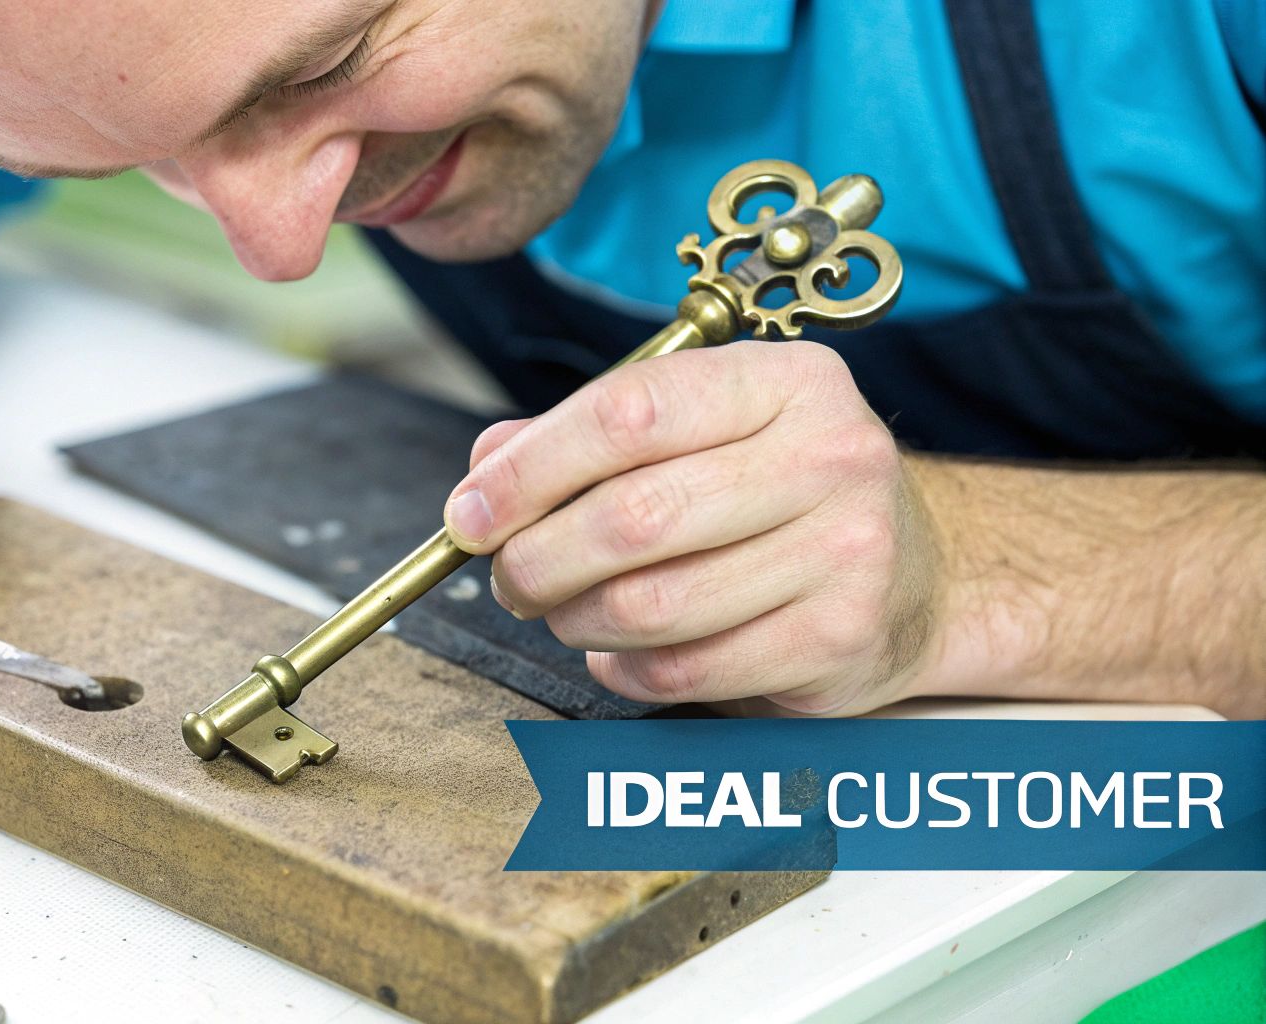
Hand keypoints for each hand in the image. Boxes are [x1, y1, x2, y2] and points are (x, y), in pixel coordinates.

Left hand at [444, 340, 942, 714]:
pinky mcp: (840, 639)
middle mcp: (830, 455)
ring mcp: (847, 550)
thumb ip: (590, 436)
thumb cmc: (780, 492)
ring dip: (575, 619)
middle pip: (632, 517)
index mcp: (786, 380)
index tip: (469, 512)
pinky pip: (685, 670)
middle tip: (508, 577)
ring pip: (651, 605)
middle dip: (537, 559)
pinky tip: (618, 650)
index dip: (529, 469)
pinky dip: (624, 668)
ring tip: (564, 612)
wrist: (918, 575)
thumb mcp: (702, 432)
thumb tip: (486, 466)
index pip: (630, 413)